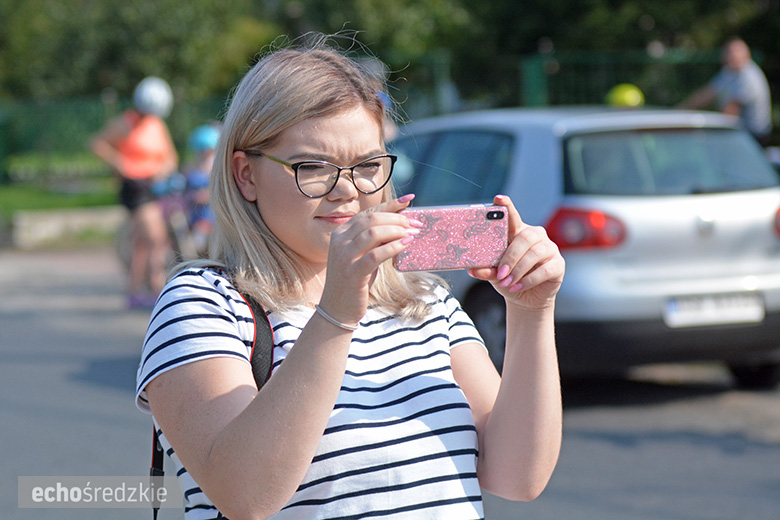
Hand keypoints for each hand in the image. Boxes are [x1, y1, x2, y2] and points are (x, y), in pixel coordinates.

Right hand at [318, 194, 420, 323]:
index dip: (390, 205)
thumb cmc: (354, 280)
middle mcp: (340, 240)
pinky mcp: (352, 272)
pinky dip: (394, 246)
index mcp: (341, 232)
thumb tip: (401, 225)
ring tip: (413, 233)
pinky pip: (376, 254)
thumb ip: (375, 240)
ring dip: (397, 230)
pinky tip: (407, 244)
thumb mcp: (362, 255)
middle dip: (397, 218)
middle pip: (371, 219)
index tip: (409, 200)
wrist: (337, 308)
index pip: (368, 212)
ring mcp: (344, 256)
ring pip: (373, 232)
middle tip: (415, 223)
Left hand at [468, 195, 564, 311]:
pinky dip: (528, 279)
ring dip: (518, 270)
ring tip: (507, 282)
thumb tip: (473, 269)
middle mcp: (536, 236)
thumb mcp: (495, 273)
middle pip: (525, 237)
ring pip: (535, 253)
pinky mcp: (558, 265)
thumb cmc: (509, 278)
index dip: (507, 207)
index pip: (512, 216)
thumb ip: (486, 269)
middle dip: (511, 256)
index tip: (498, 199)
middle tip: (500, 273)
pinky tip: (518, 287)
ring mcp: (549, 249)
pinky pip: (544, 270)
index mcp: (518, 232)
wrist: (525, 298)